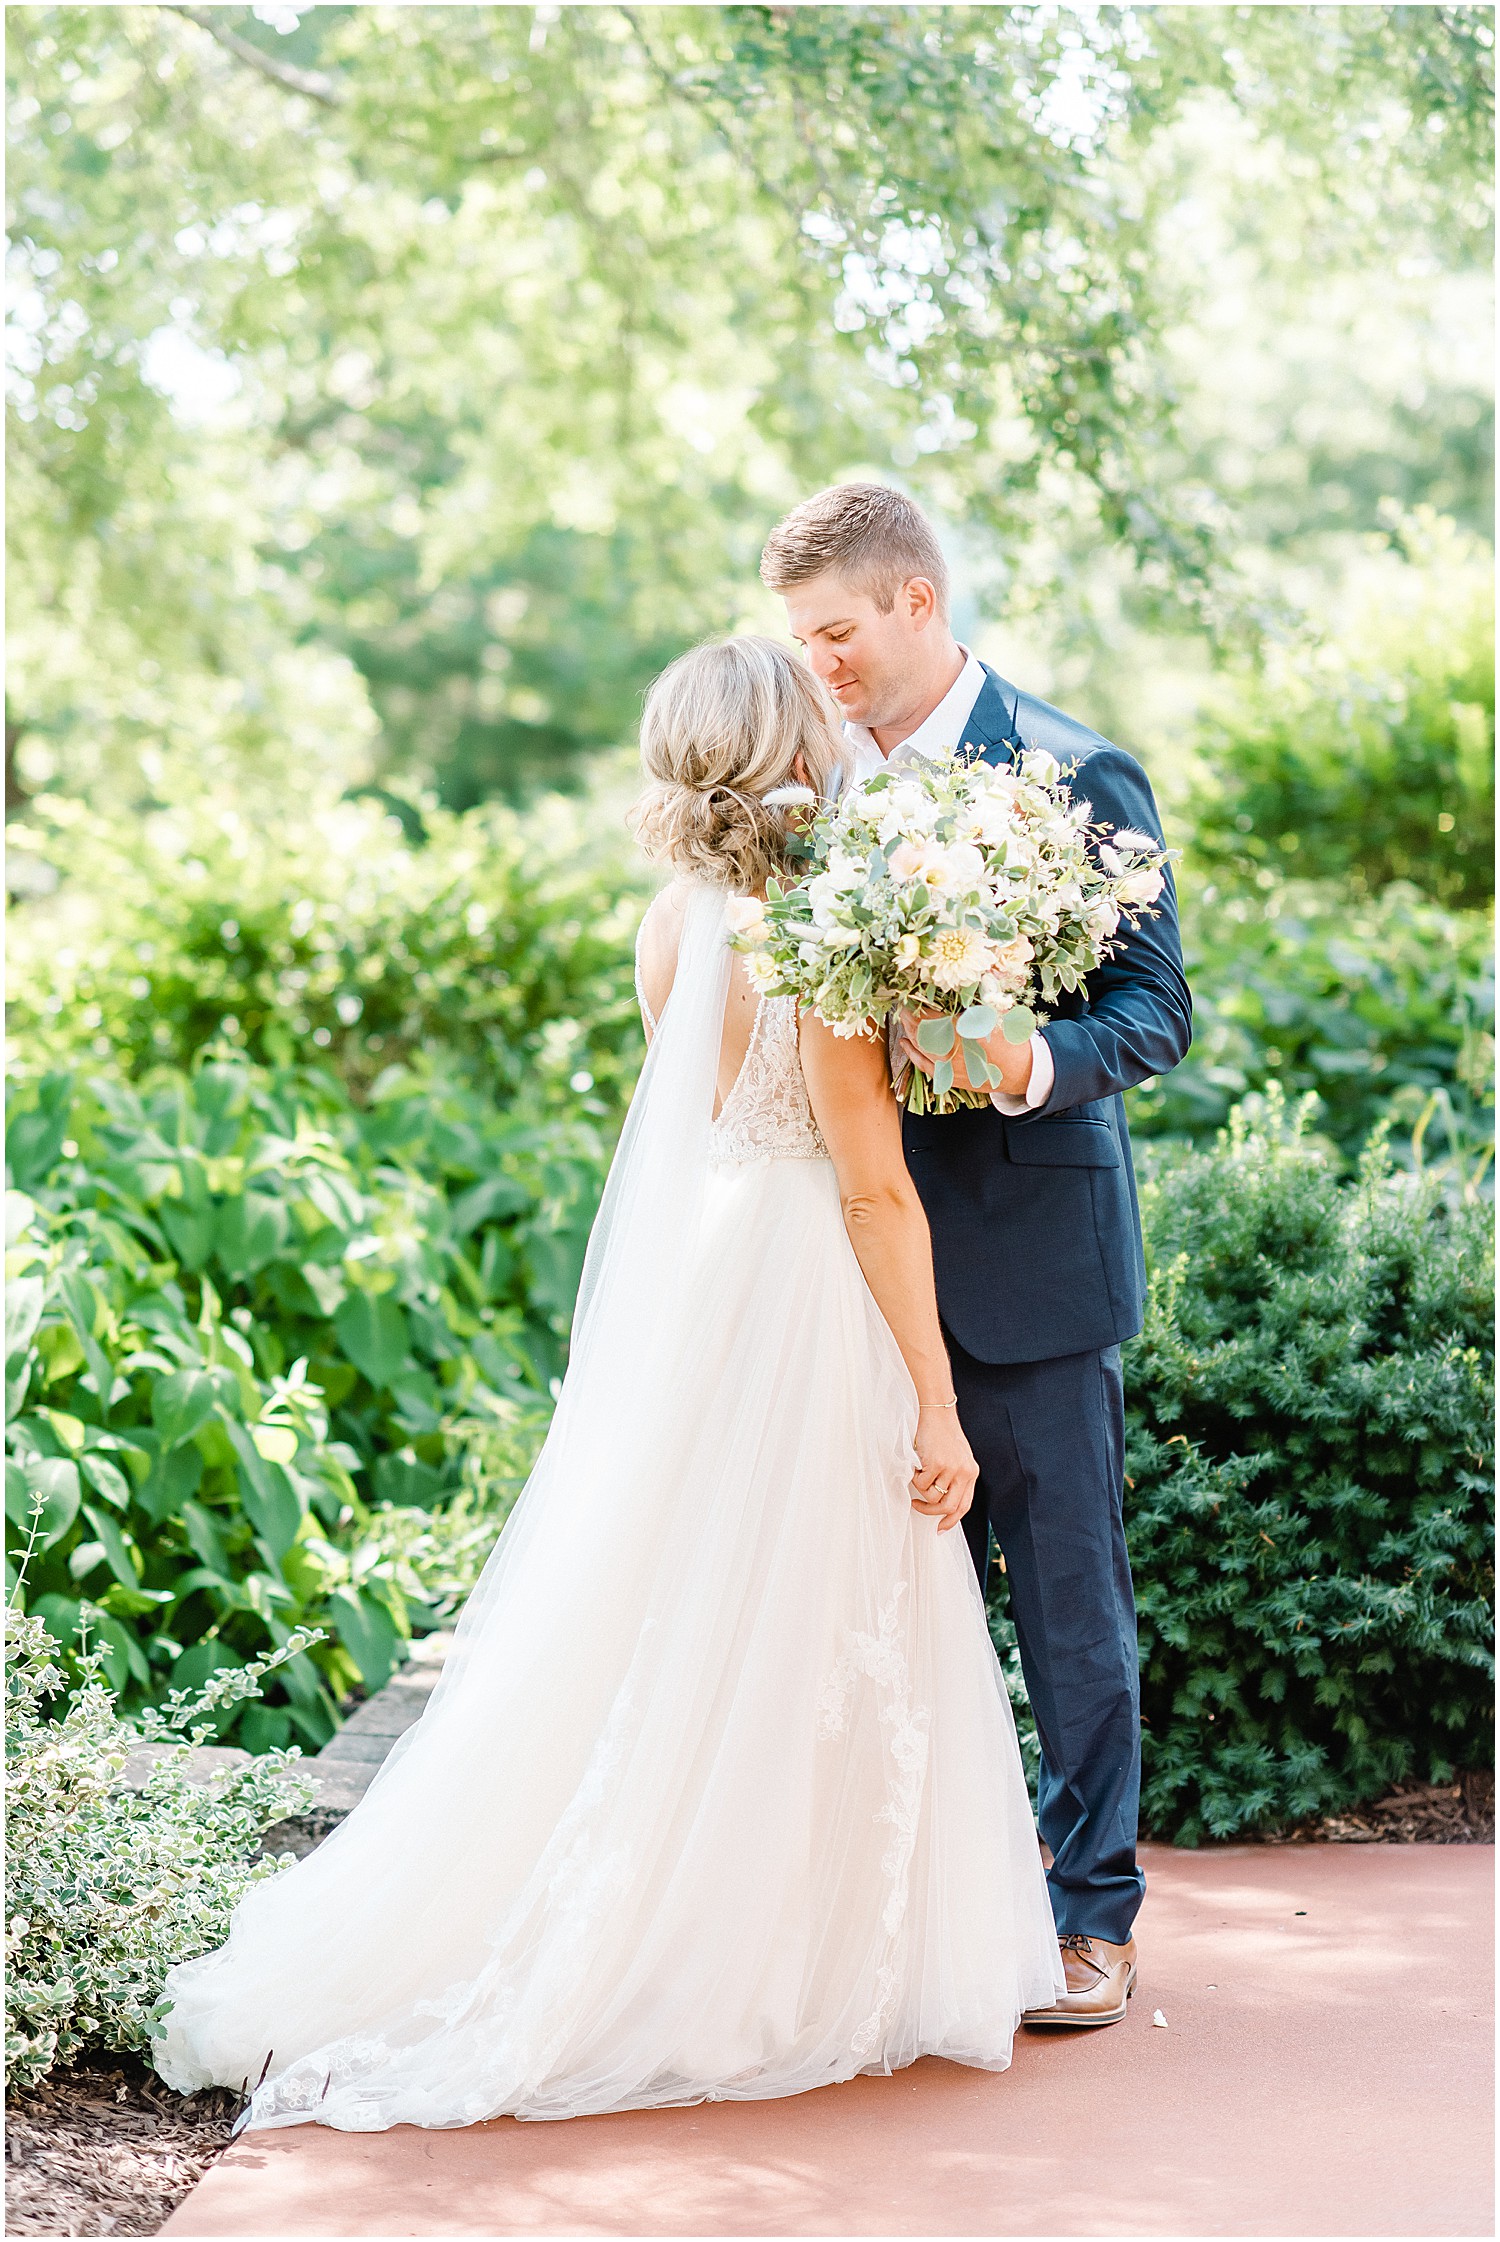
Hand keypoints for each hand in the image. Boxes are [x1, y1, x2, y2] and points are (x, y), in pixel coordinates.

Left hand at [897, 1008, 1034, 1098]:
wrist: (1023, 1071)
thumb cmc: (1012, 1040)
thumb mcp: (999, 1014)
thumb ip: (981, 998)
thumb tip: (966, 979)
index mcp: (966, 1034)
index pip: (933, 1018)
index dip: (919, 1007)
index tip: (911, 996)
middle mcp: (954, 1053)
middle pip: (923, 1033)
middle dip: (910, 1017)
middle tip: (904, 1004)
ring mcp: (950, 1069)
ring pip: (921, 1048)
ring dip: (910, 1031)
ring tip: (905, 1018)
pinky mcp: (950, 1079)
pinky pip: (924, 1066)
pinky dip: (912, 1053)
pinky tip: (904, 1042)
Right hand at [910, 1399, 979, 1532]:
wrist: (937, 1413)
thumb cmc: (942, 1435)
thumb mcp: (956, 1458)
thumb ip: (954, 1478)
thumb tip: (940, 1503)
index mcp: (971, 1473)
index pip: (964, 1506)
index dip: (951, 1520)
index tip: (940, 1528)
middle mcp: (965, 1473)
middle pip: (949, 1507)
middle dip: (930, 1512)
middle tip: (917, 1506)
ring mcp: (952, 1469)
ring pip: (931, 1495)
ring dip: (920, 1487)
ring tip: (917, 1472)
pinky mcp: (937, 1464)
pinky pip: (922, 1483)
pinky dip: (915, 1477)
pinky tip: (916, 1463)